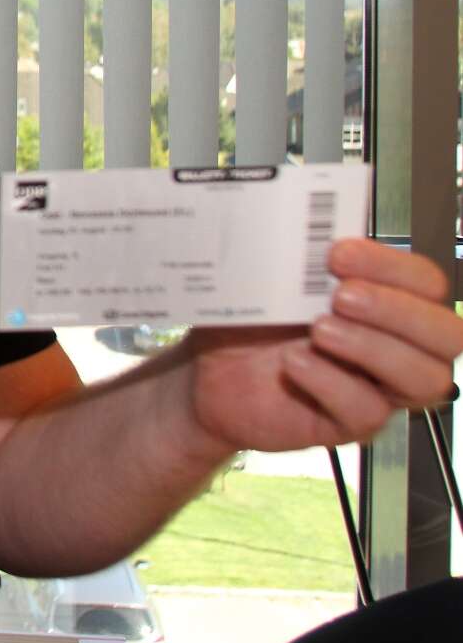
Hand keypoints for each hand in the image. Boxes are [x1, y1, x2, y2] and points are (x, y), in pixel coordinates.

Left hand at [186, 238, 462, 452]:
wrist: (204, 371)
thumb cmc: (249, 321)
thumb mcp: (273, 279)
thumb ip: (301, 255)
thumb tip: (309, 219)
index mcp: (385, 300)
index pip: (427, 283)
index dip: (393, 266)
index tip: (339, 252)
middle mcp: (395, 345)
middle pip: (447, 334)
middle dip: (399, 309)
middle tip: (341, 295)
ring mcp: (376, 387)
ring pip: (424, 378)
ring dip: (373, 347)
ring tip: (319, 329)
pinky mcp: (346, 423)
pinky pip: (366, 411)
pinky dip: (330, 382)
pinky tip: (295, 362)